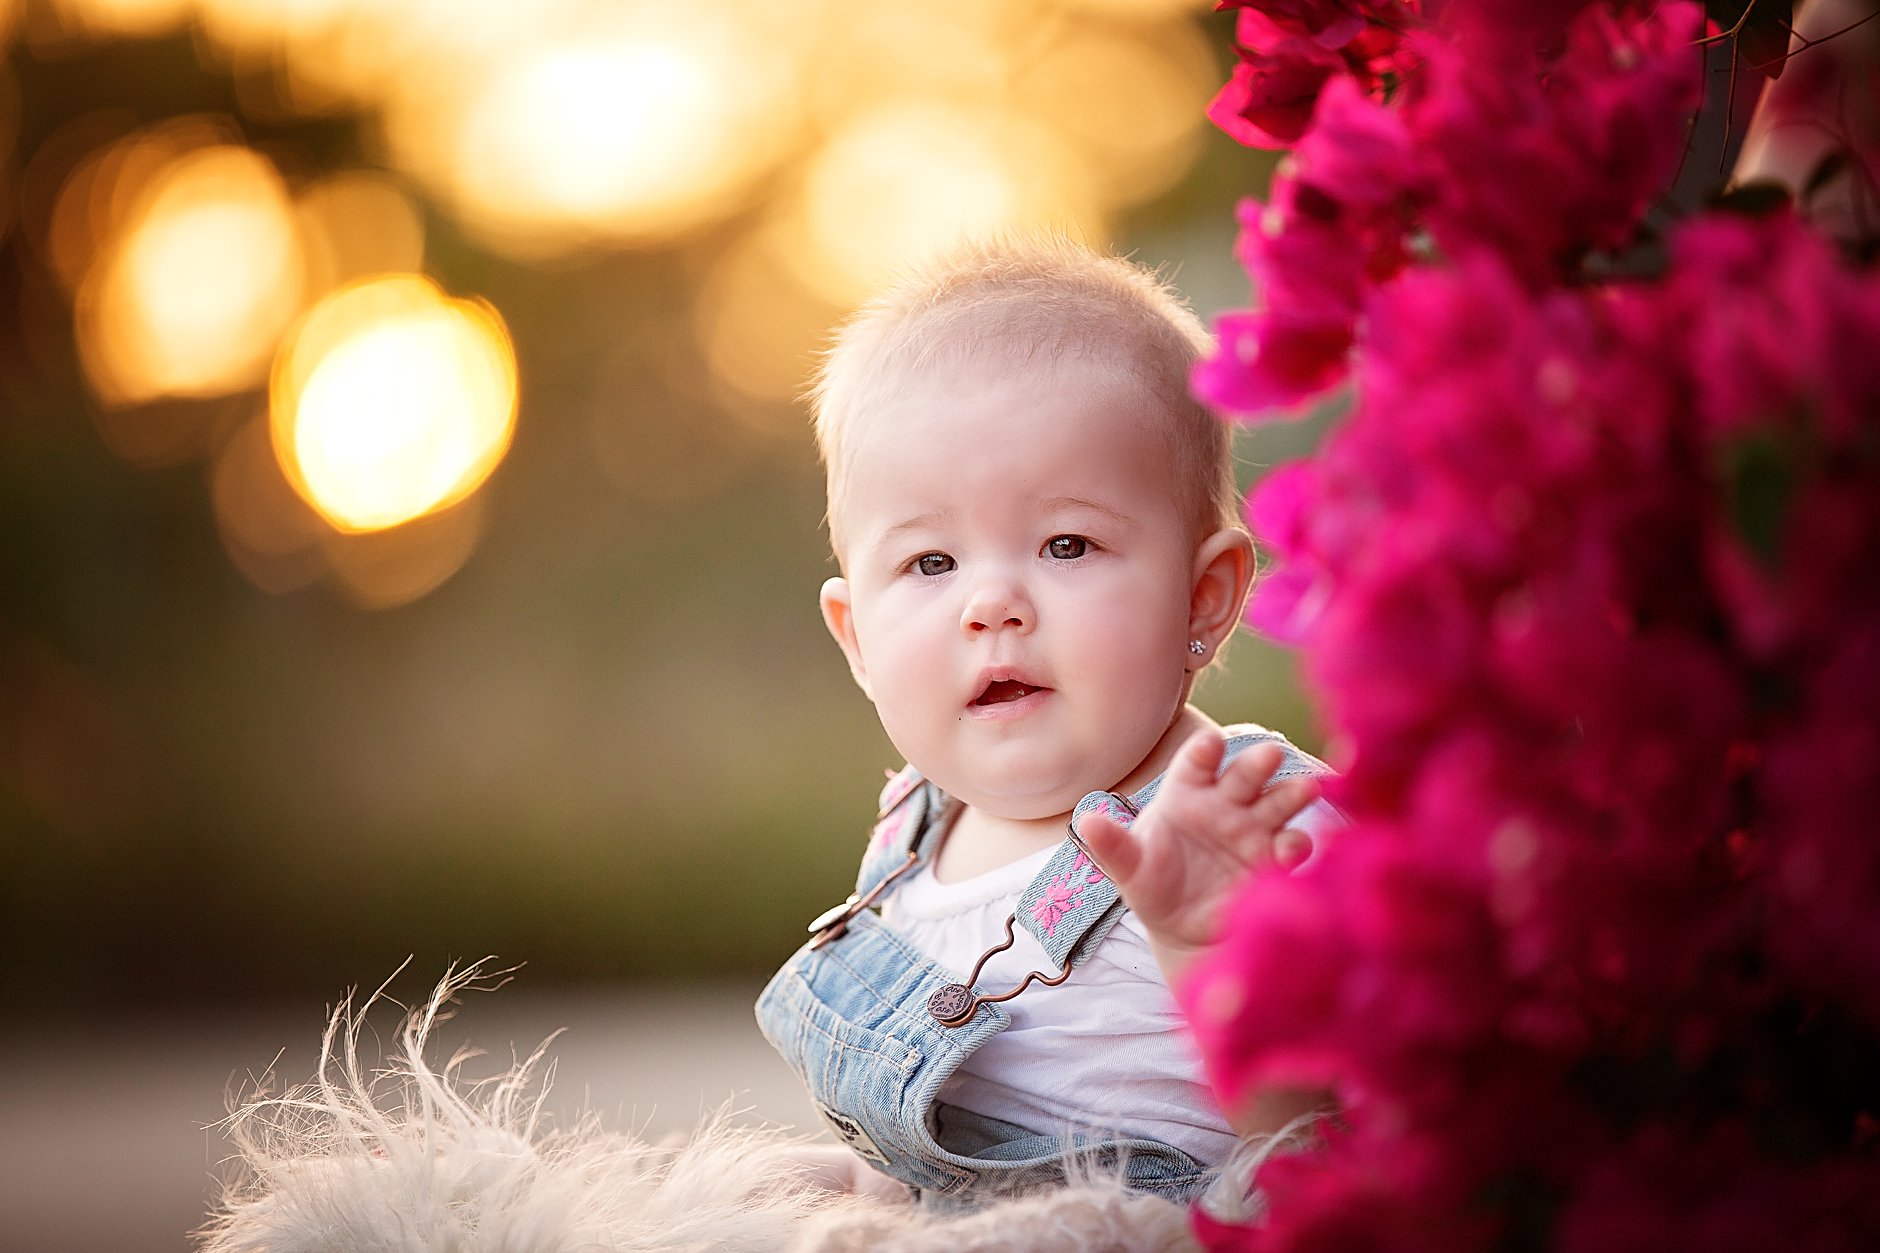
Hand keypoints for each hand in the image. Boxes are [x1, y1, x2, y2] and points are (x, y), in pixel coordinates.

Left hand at [1074, 731, 1318, 978]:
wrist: (1181, 928)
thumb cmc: (1152, 884)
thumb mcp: (1128, 869)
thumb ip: (1112, 846)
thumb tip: (1085, 822)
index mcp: (1187, 794)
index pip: (1197, 763)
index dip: (1204, 752)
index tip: (1210, 744)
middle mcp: (1225, 804)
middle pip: (1245, 774)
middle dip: (1259, 762)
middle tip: (1271, 754)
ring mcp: (1253, 830)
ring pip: (1278, 803)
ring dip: (1292, 794)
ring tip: (1306, 788)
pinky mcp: (1271, 862)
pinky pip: (1289, 848)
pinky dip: (1294, 847)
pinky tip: (1290, 850)